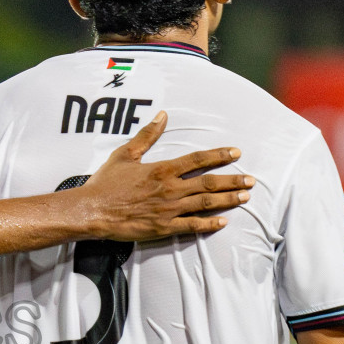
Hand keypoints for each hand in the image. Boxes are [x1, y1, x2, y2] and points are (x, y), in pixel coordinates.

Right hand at [79, 111, 251, 240]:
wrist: (92, 211)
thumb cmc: (106, 183)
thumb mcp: (125, 154)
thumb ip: (147, 136)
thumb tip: (162, 116)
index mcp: (162, 170)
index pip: (197, 160)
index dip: (218, 155)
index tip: (235, 153)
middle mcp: (170, 189)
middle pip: (208, 183)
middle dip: (232, 181)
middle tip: (251, 181)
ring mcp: (169, 210)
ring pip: (205, 203)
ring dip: (227, 200)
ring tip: (245, 197)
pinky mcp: (164, 227)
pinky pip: (192, 226)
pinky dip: (209, 224)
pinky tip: (223, 221)